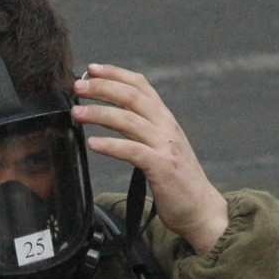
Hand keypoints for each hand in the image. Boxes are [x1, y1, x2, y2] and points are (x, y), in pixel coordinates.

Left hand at [73, 65, 228, 255]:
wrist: (201, 209)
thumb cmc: (176, 181)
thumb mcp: (159, 147)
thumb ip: (139, 130)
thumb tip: (108, 116)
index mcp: (165, 119)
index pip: (141, 85)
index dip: (116, 74)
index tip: (91, 69)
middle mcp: (167, 127)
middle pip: (132, 97)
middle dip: (102, 88)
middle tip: (76, 87)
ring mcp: (165, 146)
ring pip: (129, 120)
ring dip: (99, 113)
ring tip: (76, 112)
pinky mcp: (162, 167)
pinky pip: (133, 151)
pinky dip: (111, 146)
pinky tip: (93, 144)